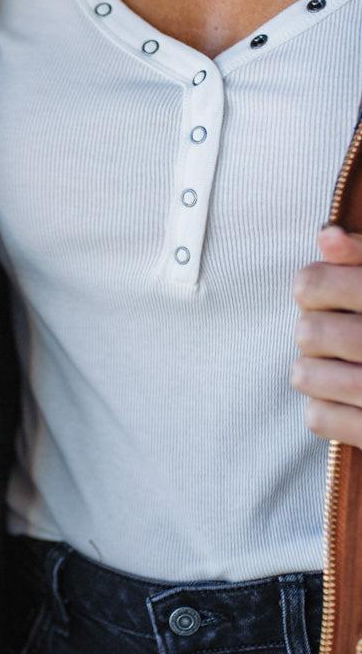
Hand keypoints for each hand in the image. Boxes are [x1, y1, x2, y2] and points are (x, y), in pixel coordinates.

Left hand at [291, 224, 361, 449]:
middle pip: (307, 331)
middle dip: (314, 330)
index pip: (313, 285)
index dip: (313, 285)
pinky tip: (349, 401)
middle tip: (338, 333)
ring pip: (304, 376)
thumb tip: (326, 235)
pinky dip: (326, 411)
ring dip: (314, 372)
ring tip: (341, 367)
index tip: (330, 292)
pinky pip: (318, 417)